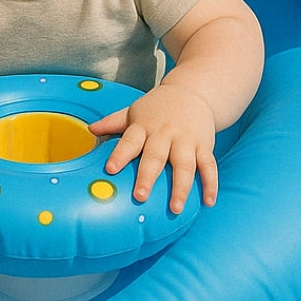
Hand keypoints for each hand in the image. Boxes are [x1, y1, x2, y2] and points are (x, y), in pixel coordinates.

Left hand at [88, 83, 217, 213]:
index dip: (120, 155)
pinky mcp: (205, 145)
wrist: (192, 91)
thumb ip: (113, 122)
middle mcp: (165, 134)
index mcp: (144, 126)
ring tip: (176, 208)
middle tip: (140, 197)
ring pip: (185, 165)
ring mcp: (186, 140)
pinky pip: (209, 166)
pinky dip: (210, 184)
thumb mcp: (134, 111)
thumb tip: (90, 129)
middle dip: (148, 177)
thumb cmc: (158, 107)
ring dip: (181, 187)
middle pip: (155, 156)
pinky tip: (208, 202)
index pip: (129, 141)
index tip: (110, 169)